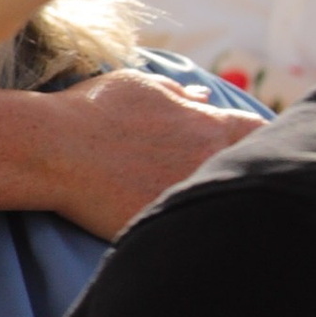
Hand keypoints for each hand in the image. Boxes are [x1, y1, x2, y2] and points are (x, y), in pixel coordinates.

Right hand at [40, 68, 260, 238]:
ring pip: (224, 204)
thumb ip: (181, 96)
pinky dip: (187, 225)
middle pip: (252, 171)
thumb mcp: (140, 86)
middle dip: (244, 172)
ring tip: (200, 203)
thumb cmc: (92, 110)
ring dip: (216, 200)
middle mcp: (209, 162)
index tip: (249, 145)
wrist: (53, 150)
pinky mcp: (165, 225)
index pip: (261, 132)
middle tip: (229, 179)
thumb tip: (205, 98)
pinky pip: (190, 230)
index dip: (261, 139)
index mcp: (210, 126)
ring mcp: (189, 197)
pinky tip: (175, 225)